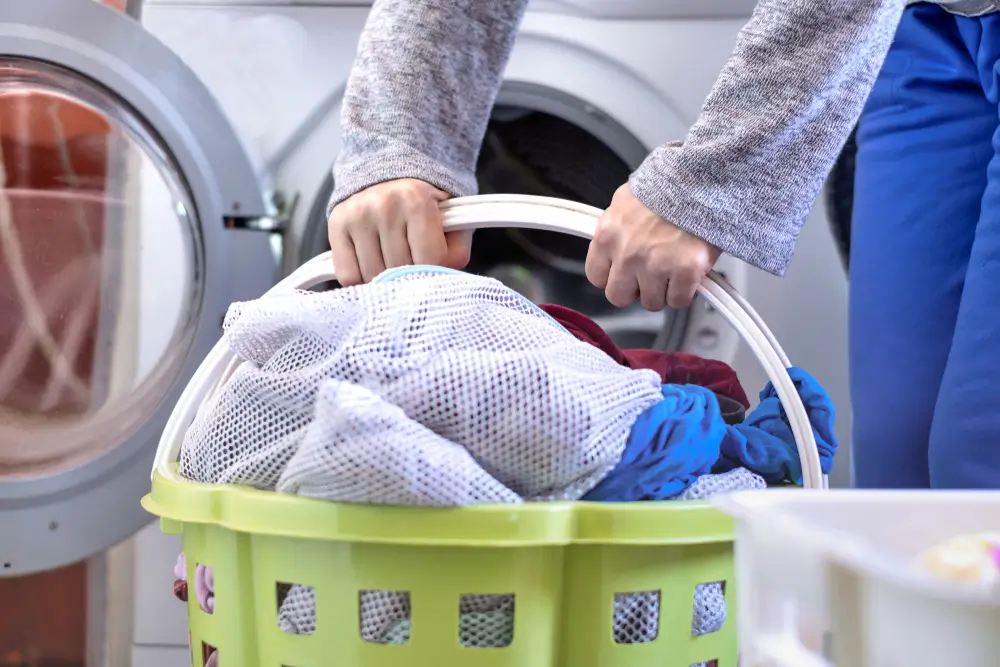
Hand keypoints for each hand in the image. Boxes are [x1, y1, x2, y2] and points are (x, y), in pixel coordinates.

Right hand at [327, 179, 472, 284]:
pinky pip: (348, 275)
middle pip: (400, 272)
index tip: (433, 261)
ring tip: (393, 261)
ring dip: (384, 281)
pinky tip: (371, 263)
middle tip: (412, 262)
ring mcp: (357, 215)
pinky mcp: (337, 225)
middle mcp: (384, 205)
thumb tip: (439, 280)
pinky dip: (361, 279)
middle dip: (409, 277)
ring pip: (373, 277)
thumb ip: (455, 251)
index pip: (430, 262)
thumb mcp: (452, 220)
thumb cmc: (424, 205)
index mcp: (417, 200)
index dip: (435, 270)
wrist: (389, 176)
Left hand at [585, 184, 720, 309]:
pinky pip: (679, 300)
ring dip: (662, 290)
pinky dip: (686, 291)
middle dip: (635, 289)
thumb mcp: (627, 201)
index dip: (613, 277)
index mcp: (608, 235)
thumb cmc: (668, 186)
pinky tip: (688, 273)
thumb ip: (616, 228)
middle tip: (650, 275)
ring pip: (651, 302)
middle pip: (619, 297)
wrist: (703, 179)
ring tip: (672, 268)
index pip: (596, 277)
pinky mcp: (685, 271)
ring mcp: (656, 265)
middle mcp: (627, 254)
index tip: (624, 273)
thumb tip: (613, 245)